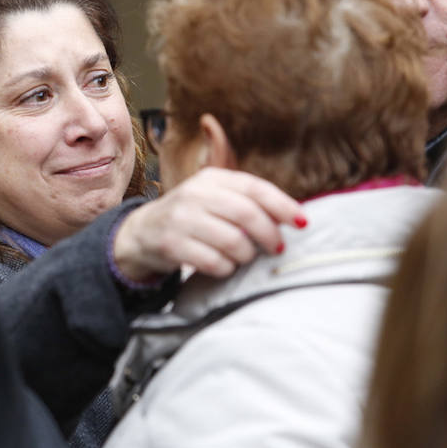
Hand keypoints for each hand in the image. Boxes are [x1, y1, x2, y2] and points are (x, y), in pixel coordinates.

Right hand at [112, 167, 305, 280]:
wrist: (143, 232)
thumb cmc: (193, 216)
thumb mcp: (215, 198)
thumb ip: (248, 201)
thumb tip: (294, 217)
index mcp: (211, 179)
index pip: (255, 188)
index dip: (283, 206)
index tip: (303, 223)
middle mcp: (194, 194)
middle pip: (247, 214)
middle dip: (269, 235)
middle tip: (277, 249)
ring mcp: (181, 219)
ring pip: (233, 241)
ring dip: (246, 255)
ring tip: (243, 257)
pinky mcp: (171, 244)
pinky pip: (214, 262)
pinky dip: (225, 268)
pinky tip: (222, 265)